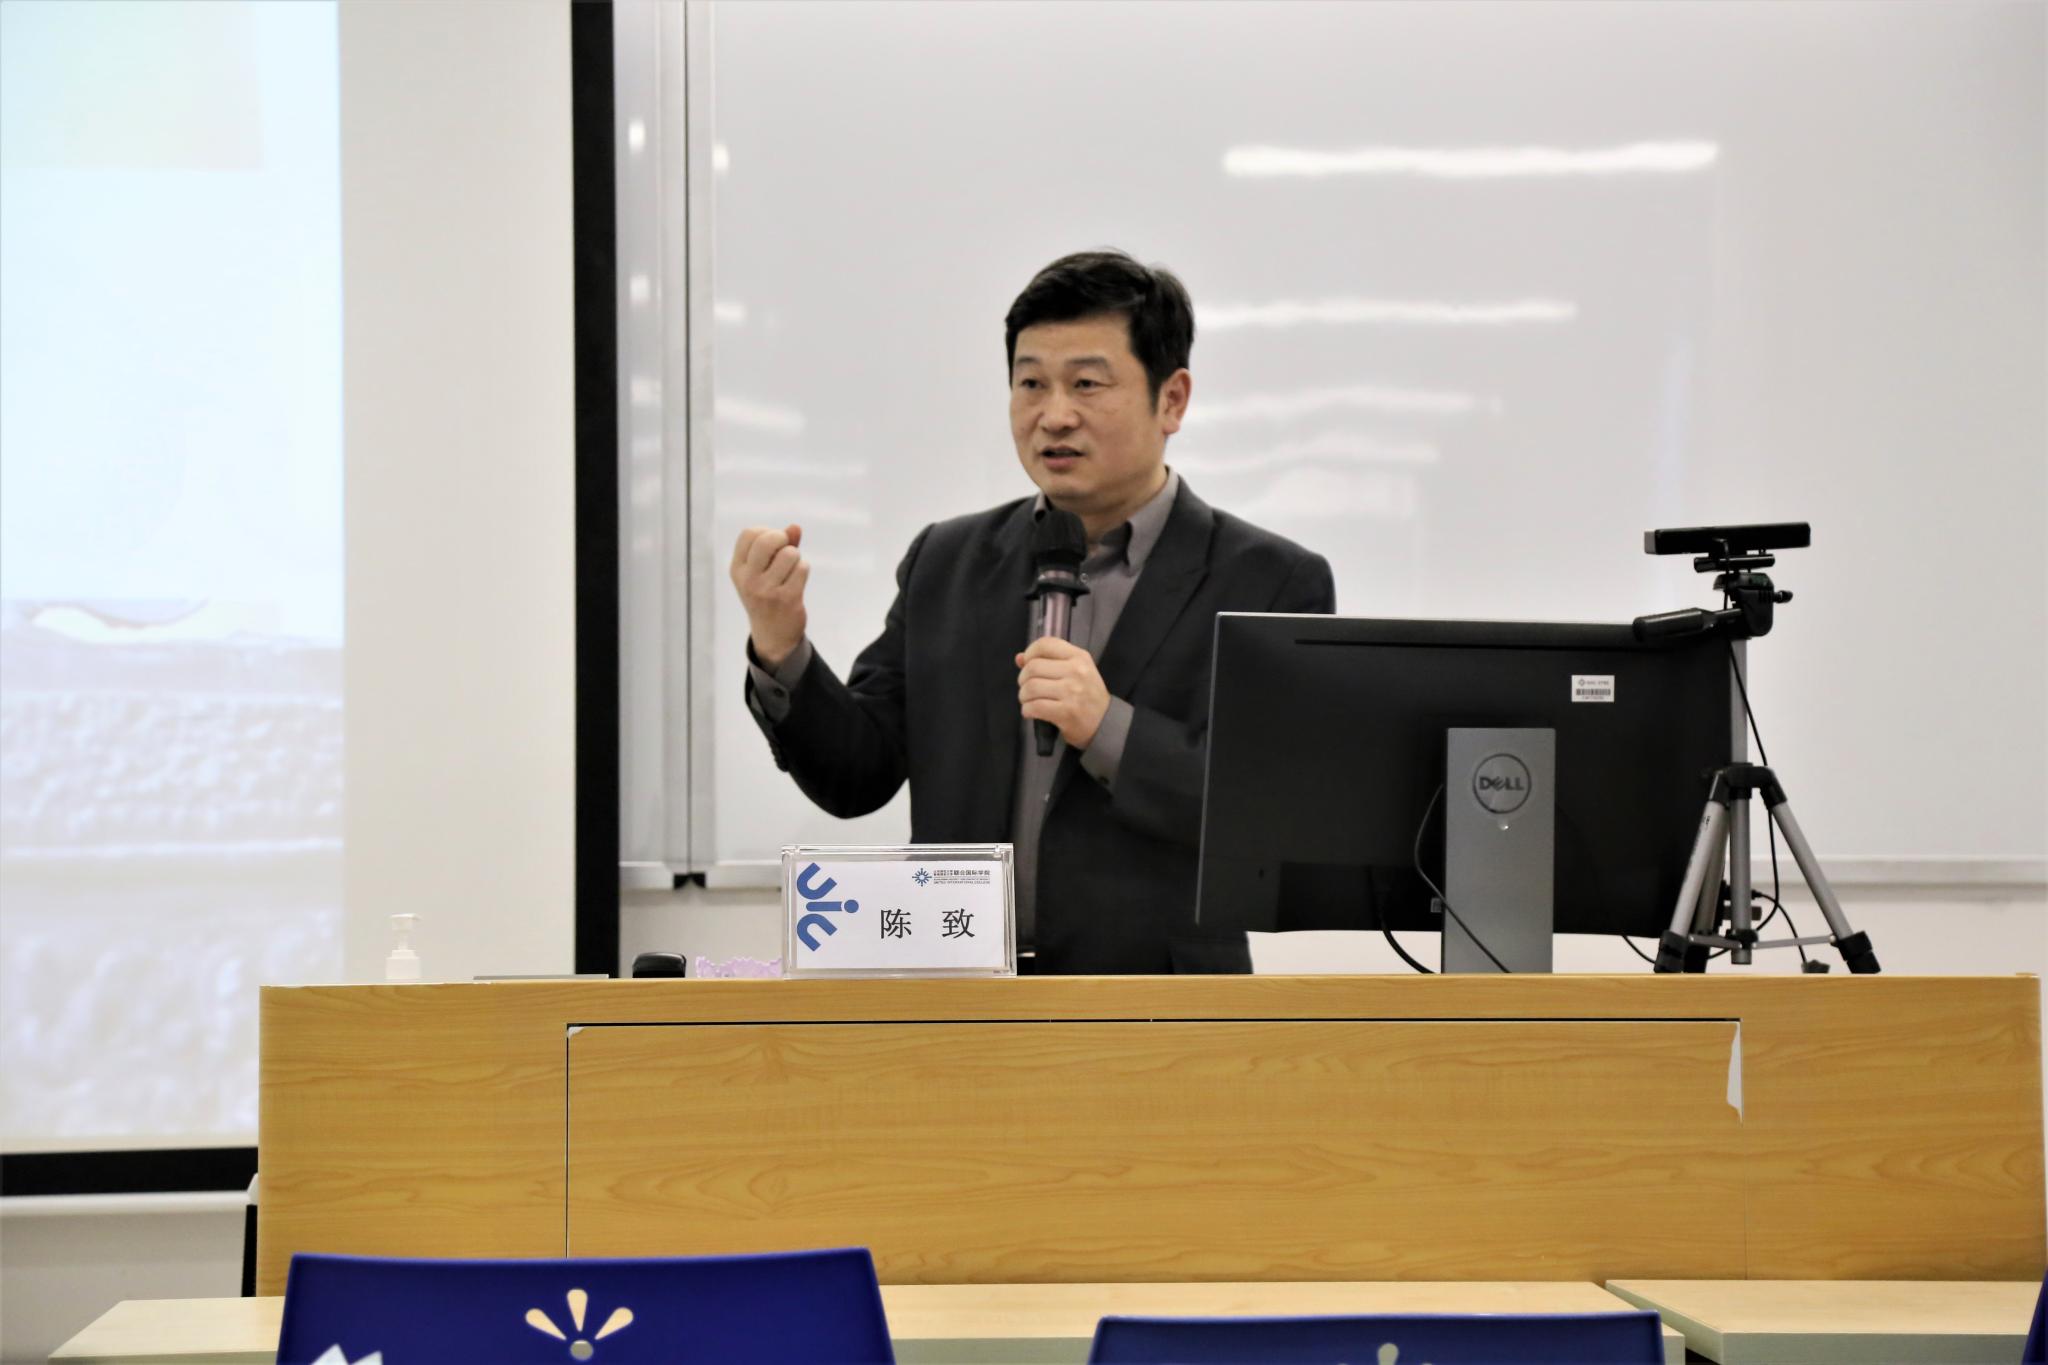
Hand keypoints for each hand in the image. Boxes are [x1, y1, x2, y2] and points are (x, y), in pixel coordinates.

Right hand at [730, 524, 807, 668]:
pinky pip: (802, 568)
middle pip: (768, 540)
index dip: (766, 531)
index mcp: (737, 569)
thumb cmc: (767, 593)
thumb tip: (795, 527)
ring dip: (796, 557)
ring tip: (790, 570)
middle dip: (782, 538)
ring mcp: (767, 590)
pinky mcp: (787, 598)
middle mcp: (748, 580)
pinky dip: (803, 569)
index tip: (771, 544)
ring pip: (790, 553)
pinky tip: (797, 580)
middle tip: (785, 549)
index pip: (749, 534)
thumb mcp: (762, 570)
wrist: (772, 634)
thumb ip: (778, 545)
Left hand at [1015, 637, 1109, 749]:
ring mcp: (1072, 692)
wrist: (1105, 723)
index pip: (1046, 644)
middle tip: (1028, 687)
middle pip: (1033, 667)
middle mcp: (1076, 671)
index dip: (1030, 653)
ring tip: (1029, 700)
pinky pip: (1034, 707)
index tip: (1027, 664)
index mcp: (1079, 657)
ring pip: (1031, 687)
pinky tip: (1031, 711)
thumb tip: (1019, 658)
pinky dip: (1027, 710)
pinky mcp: (1066, 712)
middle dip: (1023, 679)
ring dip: (1024, 696)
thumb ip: (1048, 661)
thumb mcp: (1075, 671)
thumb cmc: (1087, 695)